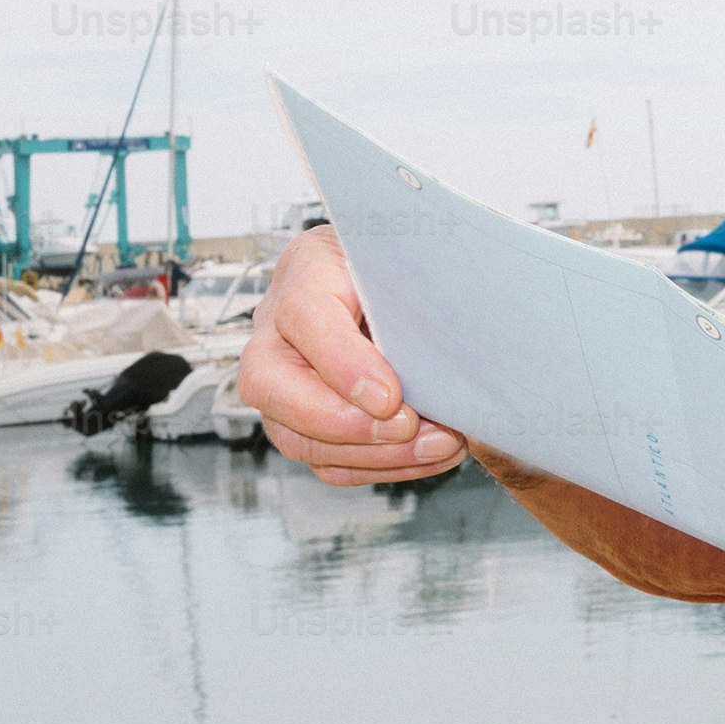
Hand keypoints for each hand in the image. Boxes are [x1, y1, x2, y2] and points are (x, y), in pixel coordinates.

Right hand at [241, 227, 469, 484]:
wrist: (397, 278)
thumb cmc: (404, 265)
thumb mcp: (414, 256)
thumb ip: (418, 287)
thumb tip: (455, 339)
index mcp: (307, 271)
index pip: (302, 314)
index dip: (342, 363)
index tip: (391, 397)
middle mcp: (277, 329)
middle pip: (269, 385)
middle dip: (344, 423)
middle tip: (409, 427)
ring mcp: (282, 381)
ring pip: (296, 436)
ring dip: (373, 453)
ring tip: (438, 443)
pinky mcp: (304, 423)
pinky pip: (327, 462)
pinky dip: (381, 467)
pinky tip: (428, 454)